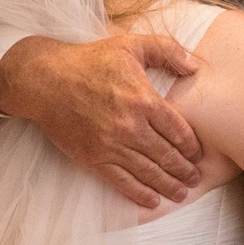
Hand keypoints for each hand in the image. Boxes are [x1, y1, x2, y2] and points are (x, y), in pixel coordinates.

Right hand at [0, 34, 202, 206]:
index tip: (198, 153)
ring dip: (168, 185)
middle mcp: (131, 127)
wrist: (45, 80)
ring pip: (149, 172)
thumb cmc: (88, 60)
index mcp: (144, 100)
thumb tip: (194, 67)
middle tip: (194, 177)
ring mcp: (111, 145)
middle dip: (185, 170)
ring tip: (181, 193)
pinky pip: (122, 181)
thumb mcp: (130, 45)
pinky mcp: (93, 158)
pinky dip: (140, 193)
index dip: (192, 146)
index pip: (179, 131)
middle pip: (167, 156)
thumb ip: (167, 50)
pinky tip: (152, 199)